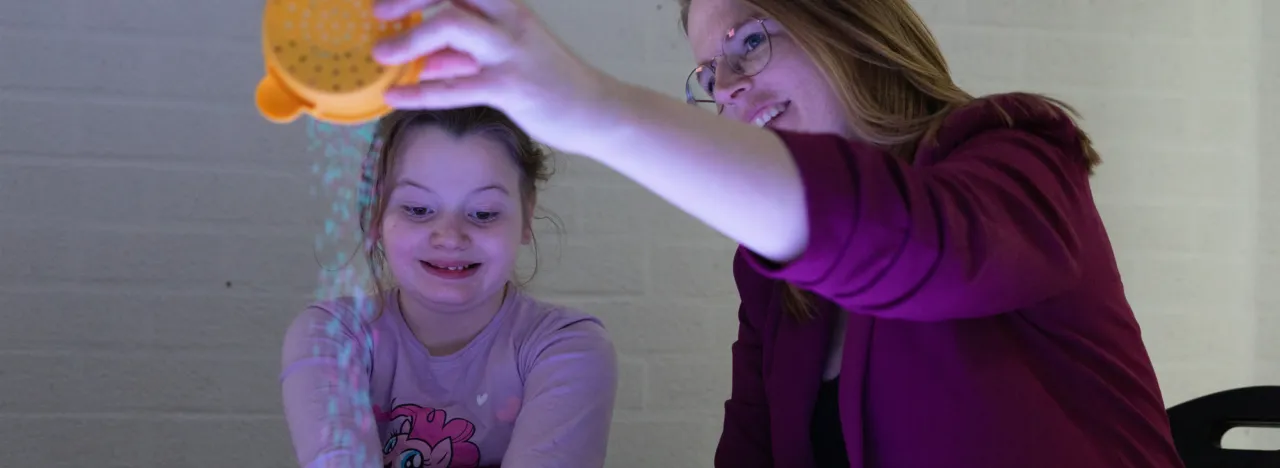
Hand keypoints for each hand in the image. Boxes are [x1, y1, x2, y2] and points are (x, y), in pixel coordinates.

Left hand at [371, 0, 616, 151]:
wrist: (598, 110)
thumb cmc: (553, 83)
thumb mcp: (507, 59)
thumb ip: (465, 55)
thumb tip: (424, 60)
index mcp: (507, 8)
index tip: (392, 0)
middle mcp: (507, 20)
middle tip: (379, 13)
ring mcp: (509, 52)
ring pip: (450, 26)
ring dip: (408, 39)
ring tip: (381, 55)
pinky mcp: (509, 87)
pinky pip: (454, 87)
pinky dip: (419, 92)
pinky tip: (395, 97)